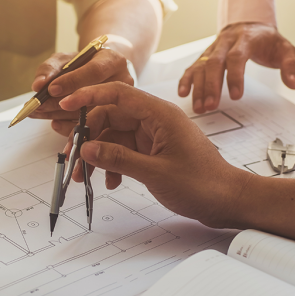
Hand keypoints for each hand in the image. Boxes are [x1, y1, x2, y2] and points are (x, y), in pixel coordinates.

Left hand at [29, 48, 133, 136]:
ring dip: (59, 115)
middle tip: (39, 105)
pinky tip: (53, 122)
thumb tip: (39, 85)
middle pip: (92, 96)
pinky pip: (89, 126)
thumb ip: (50, 69)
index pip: (94, 71)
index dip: (72, 81)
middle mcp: (122, 81)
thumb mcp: (65, 59)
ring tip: (39, 113)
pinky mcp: (114, 118)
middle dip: (59, 102)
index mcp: (112, 61)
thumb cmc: (82, 64)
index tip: (51, 89)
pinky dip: (67, 126)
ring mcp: (120, 102)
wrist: (98, 72)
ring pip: (88, 114)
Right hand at [59, 82, 250, 226]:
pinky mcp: (154, 151)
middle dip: (89, 137)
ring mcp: (155, 136)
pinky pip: (124, 151)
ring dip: (98, 154)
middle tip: (72, 157)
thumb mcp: (155, 173)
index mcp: (160, 114)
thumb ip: (119, 159)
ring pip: (114, 137)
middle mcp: (156, 120)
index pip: (118, 94)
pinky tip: (109, 181)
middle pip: (111, 117)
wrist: (227, 201)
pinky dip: (112, 164)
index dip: (89, 97)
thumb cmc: (203, 184)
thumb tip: (88, 149)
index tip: (66, 105)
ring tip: (84, 175)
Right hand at [178, 22, 294, 113]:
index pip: (236, 57)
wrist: (249, 24)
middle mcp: (225, 42)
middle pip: (214, 63)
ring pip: (201, 66)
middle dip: (211, 86)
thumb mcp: (285, 49)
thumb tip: (294, 84)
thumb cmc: (267, 41)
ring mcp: (213, 49)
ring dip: (198, 88)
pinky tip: (183, 93)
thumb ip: (291, 66)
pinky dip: (186, 79)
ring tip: (199, 108)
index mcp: (246, 39)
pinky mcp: (205, 56)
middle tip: (210, 106)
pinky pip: (192, 66)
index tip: (235, 96)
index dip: (234, 76)